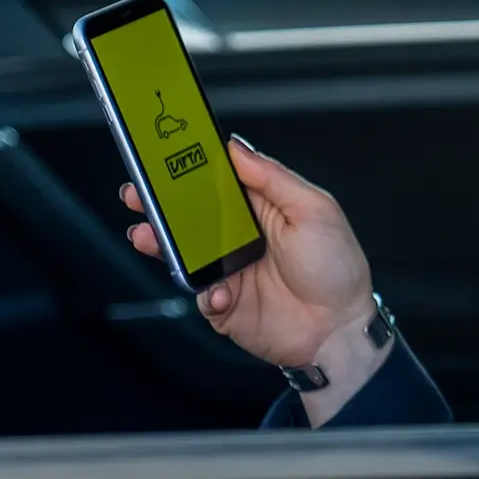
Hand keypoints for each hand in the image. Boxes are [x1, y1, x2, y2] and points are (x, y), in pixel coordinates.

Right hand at [122, 137, 373, 370]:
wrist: (340, 331)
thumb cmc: (338, 268)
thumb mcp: (315, 210)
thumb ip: (273, 178)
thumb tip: (236, 148)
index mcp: (262, 207)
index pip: (218, 181)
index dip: (191, 168)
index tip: (164, 156)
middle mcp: (241, 236)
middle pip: (191, 215)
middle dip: (160, 203)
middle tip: (137, 193)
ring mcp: (230, 270)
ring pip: (184, 252)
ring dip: (161, 243)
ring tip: (147, 235)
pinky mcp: (224, 304)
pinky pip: (198, 293)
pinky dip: (203, 292)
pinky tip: (220, 292)